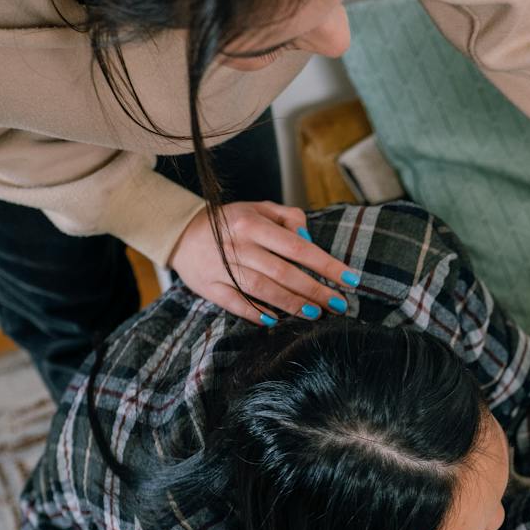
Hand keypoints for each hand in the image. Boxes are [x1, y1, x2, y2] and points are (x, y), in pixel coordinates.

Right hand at [169, 201, 355, 324]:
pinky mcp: (209, 287)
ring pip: (262, 290)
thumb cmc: (230, 222)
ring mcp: (222, 268)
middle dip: (315, 291)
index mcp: (252, 224)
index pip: (297, 247)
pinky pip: (235, 303)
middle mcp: (238, 246)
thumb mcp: (258, 208)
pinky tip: (275, 320)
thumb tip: (309, 236)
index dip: (326, 265)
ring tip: (316, 313)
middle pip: (284, 272)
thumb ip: (288, 217)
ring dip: (292, 304)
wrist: (179, 231)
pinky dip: (255, 313)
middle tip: (338, 304)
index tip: (350, 280)